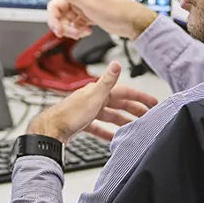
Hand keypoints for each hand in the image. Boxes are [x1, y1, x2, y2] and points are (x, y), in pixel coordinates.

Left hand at [27, 62, 157, 143]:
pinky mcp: (81, 123)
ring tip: (134, 127)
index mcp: (97, 91)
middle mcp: (92, 99)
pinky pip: (98, 127)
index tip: (152, 102)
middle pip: (118, 103)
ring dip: (122, 121)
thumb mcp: (93, 97)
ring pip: (109, 115)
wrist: (51, 130)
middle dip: (134, 109)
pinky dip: (107, 132)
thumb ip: (107, 81)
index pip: (124, 91)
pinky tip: (112, 138)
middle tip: (148, 116)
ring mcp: (87, 111)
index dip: (139, 96)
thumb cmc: (70, 114)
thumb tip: (116, 64)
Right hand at [34, 0, 157, 40]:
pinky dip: (76, 30)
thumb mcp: (90, 2)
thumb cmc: (114, 9)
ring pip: (64, 18)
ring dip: (68, 28)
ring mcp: (82, 7)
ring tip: (79, 33)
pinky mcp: (87, 17)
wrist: (131, 23)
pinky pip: (73, 24)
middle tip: (59, 32)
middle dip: (56, 21)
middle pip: (56, 7)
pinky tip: (86, 32)